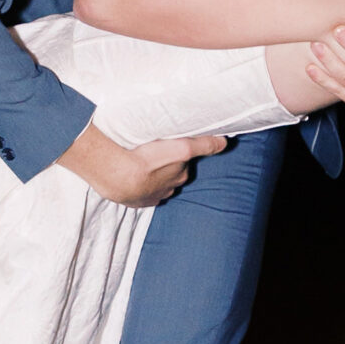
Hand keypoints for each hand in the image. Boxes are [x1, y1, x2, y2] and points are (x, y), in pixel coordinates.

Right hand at [59, 123, 226, 206]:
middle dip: (166, 165)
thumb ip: (204, 145)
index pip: (184, 162)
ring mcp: (150, 196)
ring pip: (155, 184)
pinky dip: (138, 185)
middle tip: (155, 151)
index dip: (180, 153)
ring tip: (141, 162)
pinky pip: (139, 192)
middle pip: (171, 174)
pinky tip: (132, 176)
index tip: (172, 146)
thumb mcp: (182, 147)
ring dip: (151, 175)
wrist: (118, 176)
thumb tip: (225, 143)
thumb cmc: (149, 159)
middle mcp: (168, 189)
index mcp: (180, 176)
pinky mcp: (134, 200)